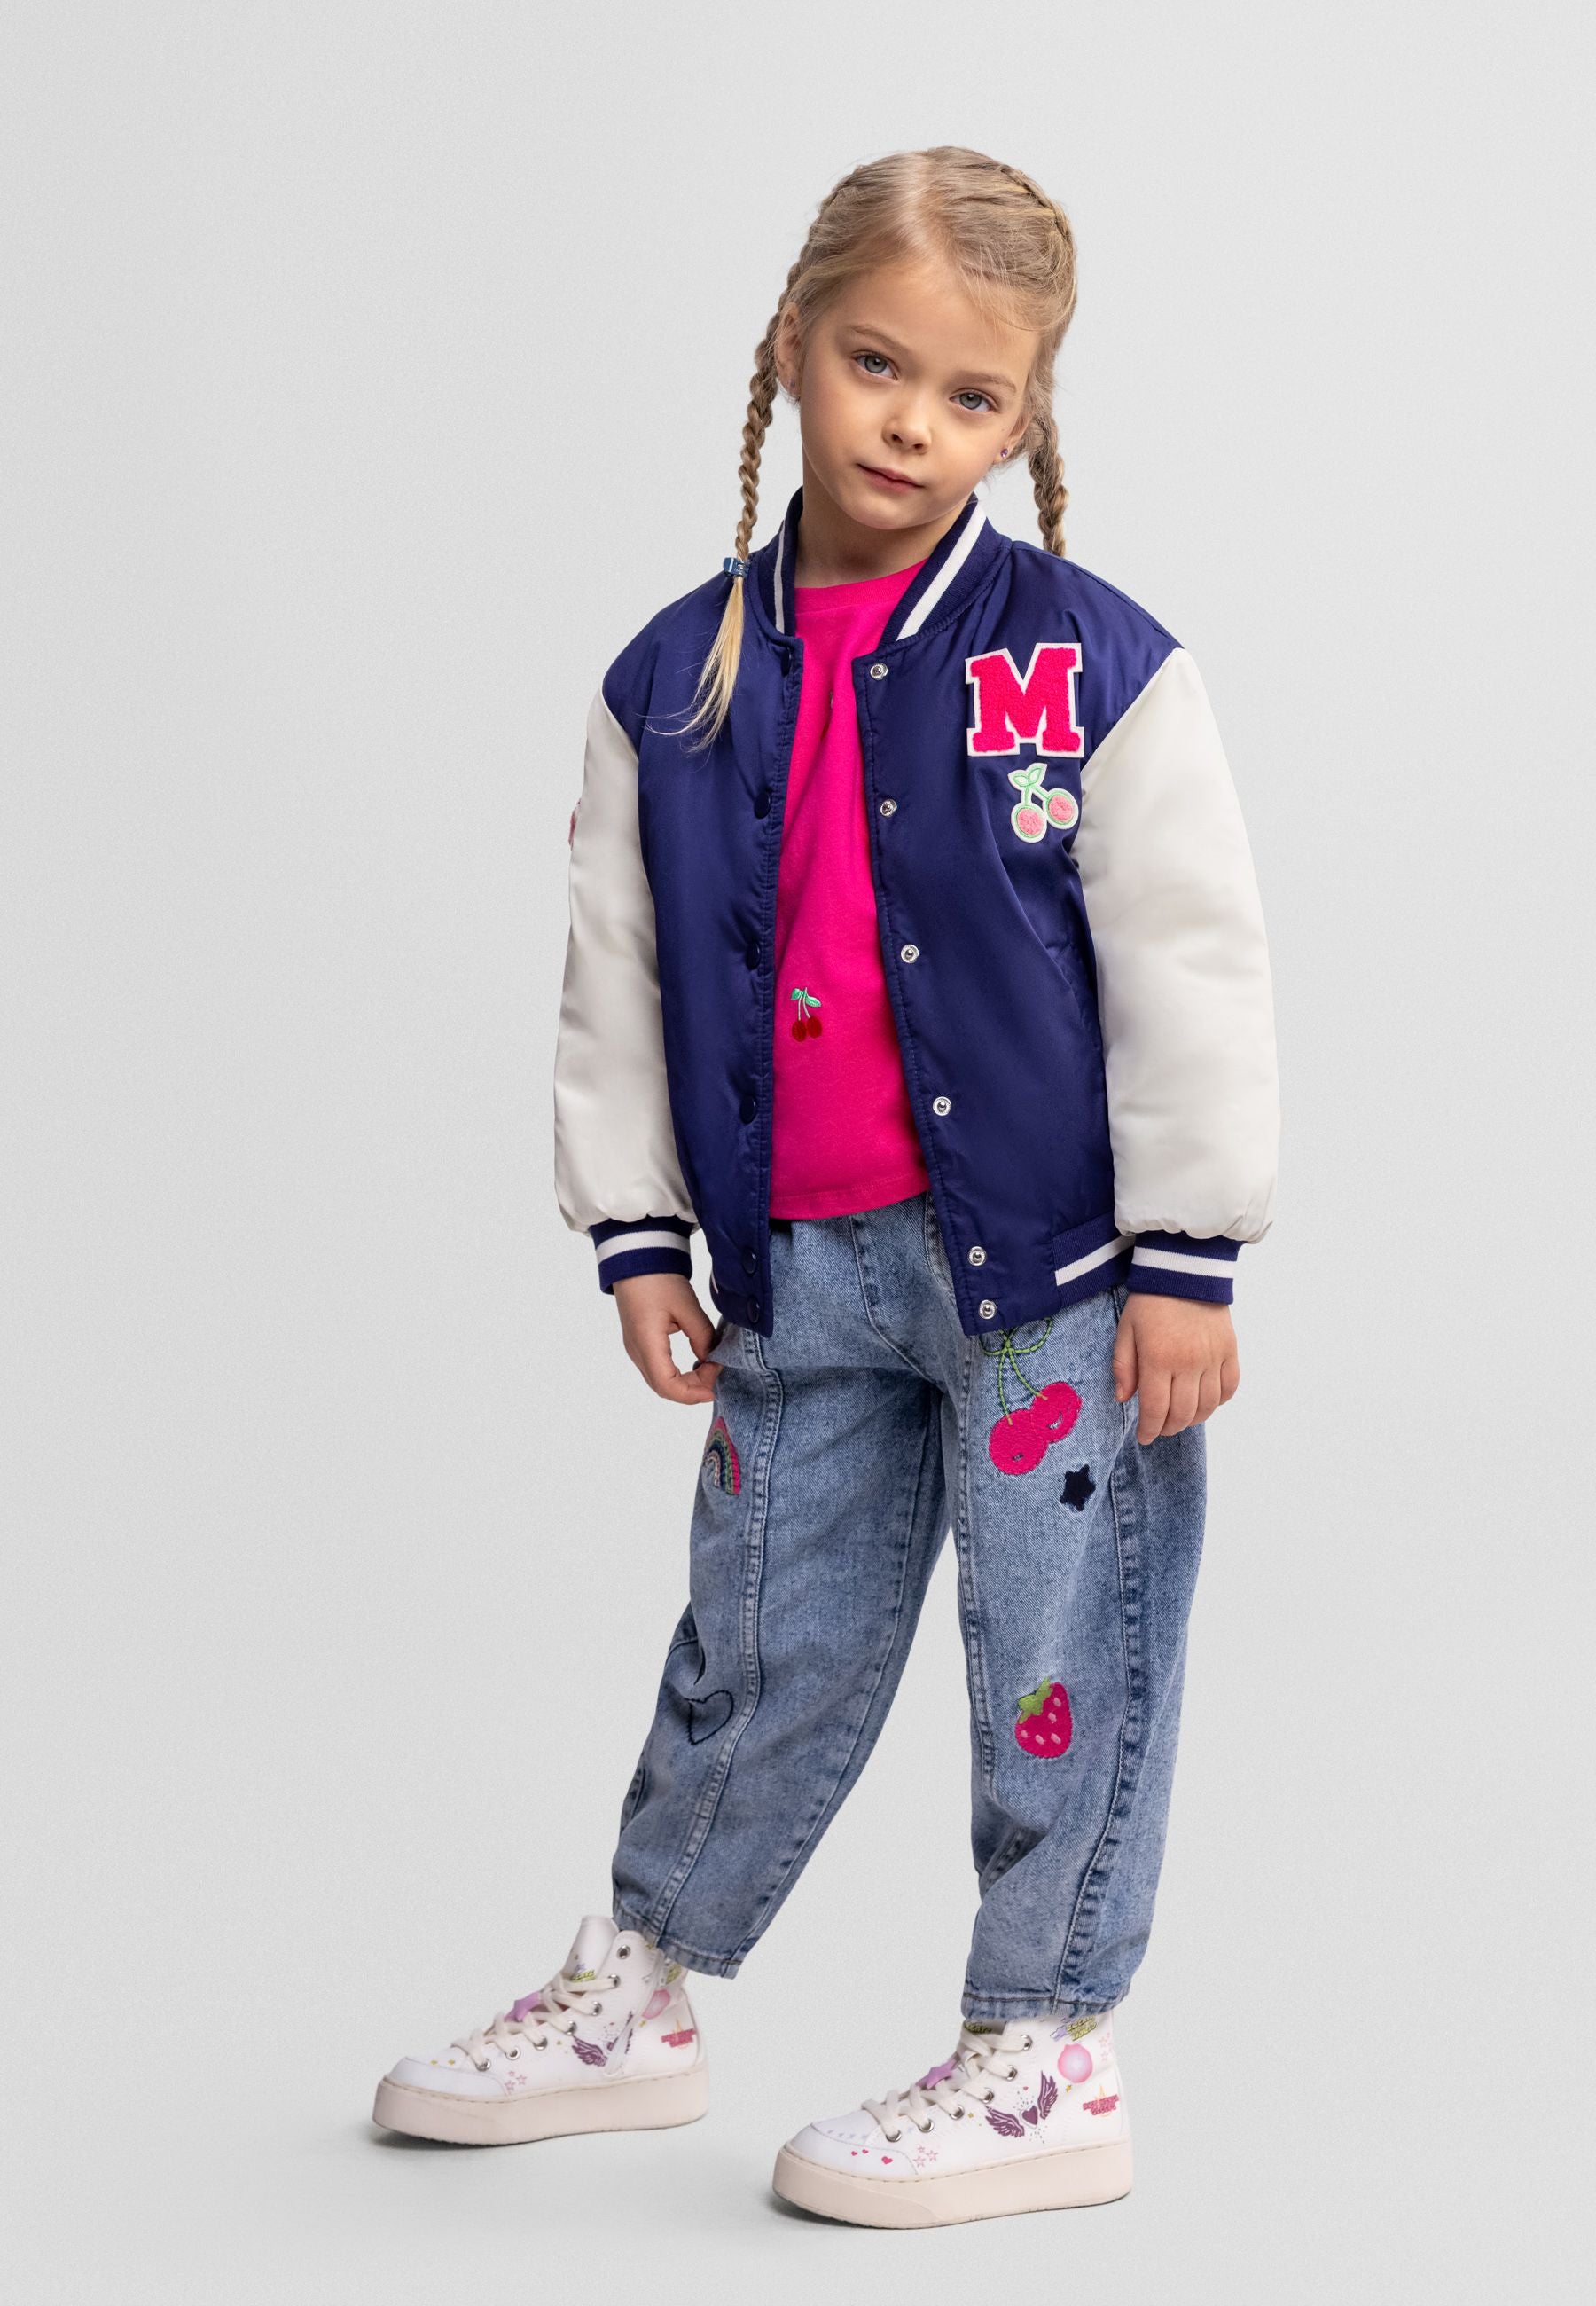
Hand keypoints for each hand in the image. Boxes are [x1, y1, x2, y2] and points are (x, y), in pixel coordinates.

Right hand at [612, 1272, 723, 1404]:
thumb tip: (712, 1360)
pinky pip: (657, 1369)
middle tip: (716, 1372)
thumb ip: (702, 1336)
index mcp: (646, 1343)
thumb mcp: (687, 1305)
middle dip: (692, 1389)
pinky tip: (696, 1362)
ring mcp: (635, 1348)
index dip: (692, 1393)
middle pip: (663, 1388)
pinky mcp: (638, 1343)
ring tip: (709, 1368)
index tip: (714, 1384)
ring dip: (686, 1382)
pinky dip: (678, 1374)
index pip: (667, 1385)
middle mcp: (636, 1351)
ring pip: (659, 1381)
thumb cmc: (659, 1279)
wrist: (635, 1260)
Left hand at [1111, 1292, 1238, 1443]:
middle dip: (1168, 1428)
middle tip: (1159, 1428)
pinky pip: (1229, 1388)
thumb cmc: (1150, 1300)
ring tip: (1179, 1417)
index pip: (1155, 1410)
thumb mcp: (1126, 1330)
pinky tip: (1203, 1400)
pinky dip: (1217, 1402)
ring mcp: (1213, 1358)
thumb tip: (1124, 1399)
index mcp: (1158, 1359)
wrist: (1185, 1269)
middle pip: (1182, 1414)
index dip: (1149, 1429)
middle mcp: (1189, 1363)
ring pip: (1207, 1406)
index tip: (1144, 1436)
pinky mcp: (1230, 1351)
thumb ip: (1123, 1366)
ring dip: (1192, 1419)